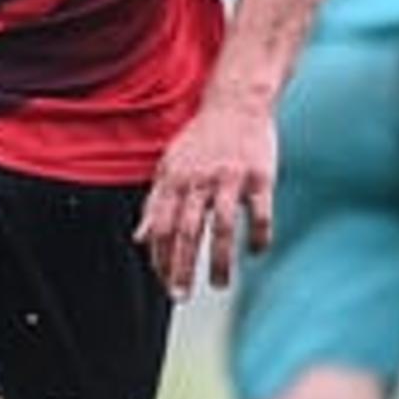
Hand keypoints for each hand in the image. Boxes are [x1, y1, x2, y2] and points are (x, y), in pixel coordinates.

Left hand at [135, 95, 276, 297]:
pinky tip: (256, 253)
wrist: (237, 103)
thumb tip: (138, 240)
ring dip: (220, 260)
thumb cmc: (201, 140)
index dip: (160, 256)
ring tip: (220, 286)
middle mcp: (199, 179)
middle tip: (181, 296)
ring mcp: (231, 177)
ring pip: (222, 226)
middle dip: (181, 266)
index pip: (161, 226)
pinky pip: (260, 212)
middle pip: (187, 230)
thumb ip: (155, 204)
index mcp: (175, 179)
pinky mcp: (261, 176)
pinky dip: (258, 236)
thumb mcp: (170, 167)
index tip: (164, 283)